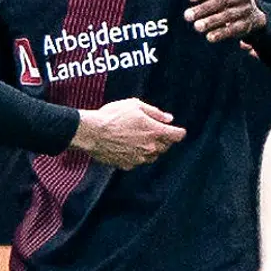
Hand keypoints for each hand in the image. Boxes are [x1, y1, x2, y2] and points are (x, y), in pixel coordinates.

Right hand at [71, 97, 185, 168]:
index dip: (179, 132)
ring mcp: (139, 158)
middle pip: (166, 147)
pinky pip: (139, 161)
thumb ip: (155, 112)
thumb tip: (169, 119)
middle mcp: (150, 148)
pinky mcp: (128, 165)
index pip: (177, 136)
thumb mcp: (135, 105)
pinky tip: (129, 146)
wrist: (92, 132)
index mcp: (155, 131)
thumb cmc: (112, 115)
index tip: (177, 130)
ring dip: (152, 148)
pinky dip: (138, 155)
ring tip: (140, 138)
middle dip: (165, 139)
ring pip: (154, 156)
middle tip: (155, 131)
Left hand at [185, 0, 266, 42]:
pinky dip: (221, 33)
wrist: (251, 15)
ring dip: (211, 21)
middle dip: (203, 9)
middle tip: (187, 16)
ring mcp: (247, 10)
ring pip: (228, 16)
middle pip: (222, 1)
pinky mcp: (247, 25)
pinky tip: (209, 37)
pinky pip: (234, 29)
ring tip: (196, 27)